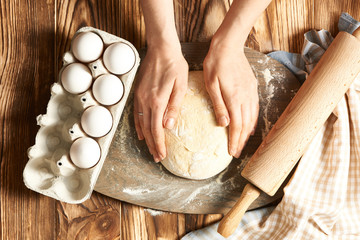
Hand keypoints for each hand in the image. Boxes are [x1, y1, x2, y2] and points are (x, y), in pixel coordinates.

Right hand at [134, 43, 187, 161]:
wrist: (161, 48)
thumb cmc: (174, 65)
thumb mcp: (181, 86)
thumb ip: (174, 107)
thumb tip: (168, 126)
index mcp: (158, 101)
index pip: (156, 130)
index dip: (159, 144)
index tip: (162, 155)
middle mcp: (146, 101)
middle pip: (147, 130)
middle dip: (152, 145)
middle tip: (157, 157)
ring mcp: (139, 97)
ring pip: (140, 123)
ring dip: (145, 138)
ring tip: (150, 148)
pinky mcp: (137, 92)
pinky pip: (136, 113)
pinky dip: (138, 125)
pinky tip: (141, 132)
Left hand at [203, 42, 258, 157]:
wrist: (229, 46)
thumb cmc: (215, 64)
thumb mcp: (211, 85)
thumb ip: (218, 105)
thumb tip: (224, 124)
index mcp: (234, 98)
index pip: (237, 126)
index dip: (235, 141)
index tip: (232, 152)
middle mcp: (246, 97)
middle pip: (246, 125)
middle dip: (241, 140)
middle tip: (236, 152)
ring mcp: (251, 92)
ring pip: (252, 118)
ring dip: (247, 132)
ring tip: (242, 142)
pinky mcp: (252, 87)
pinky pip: (254, 108)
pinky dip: (252, 120)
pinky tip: (249, 125)